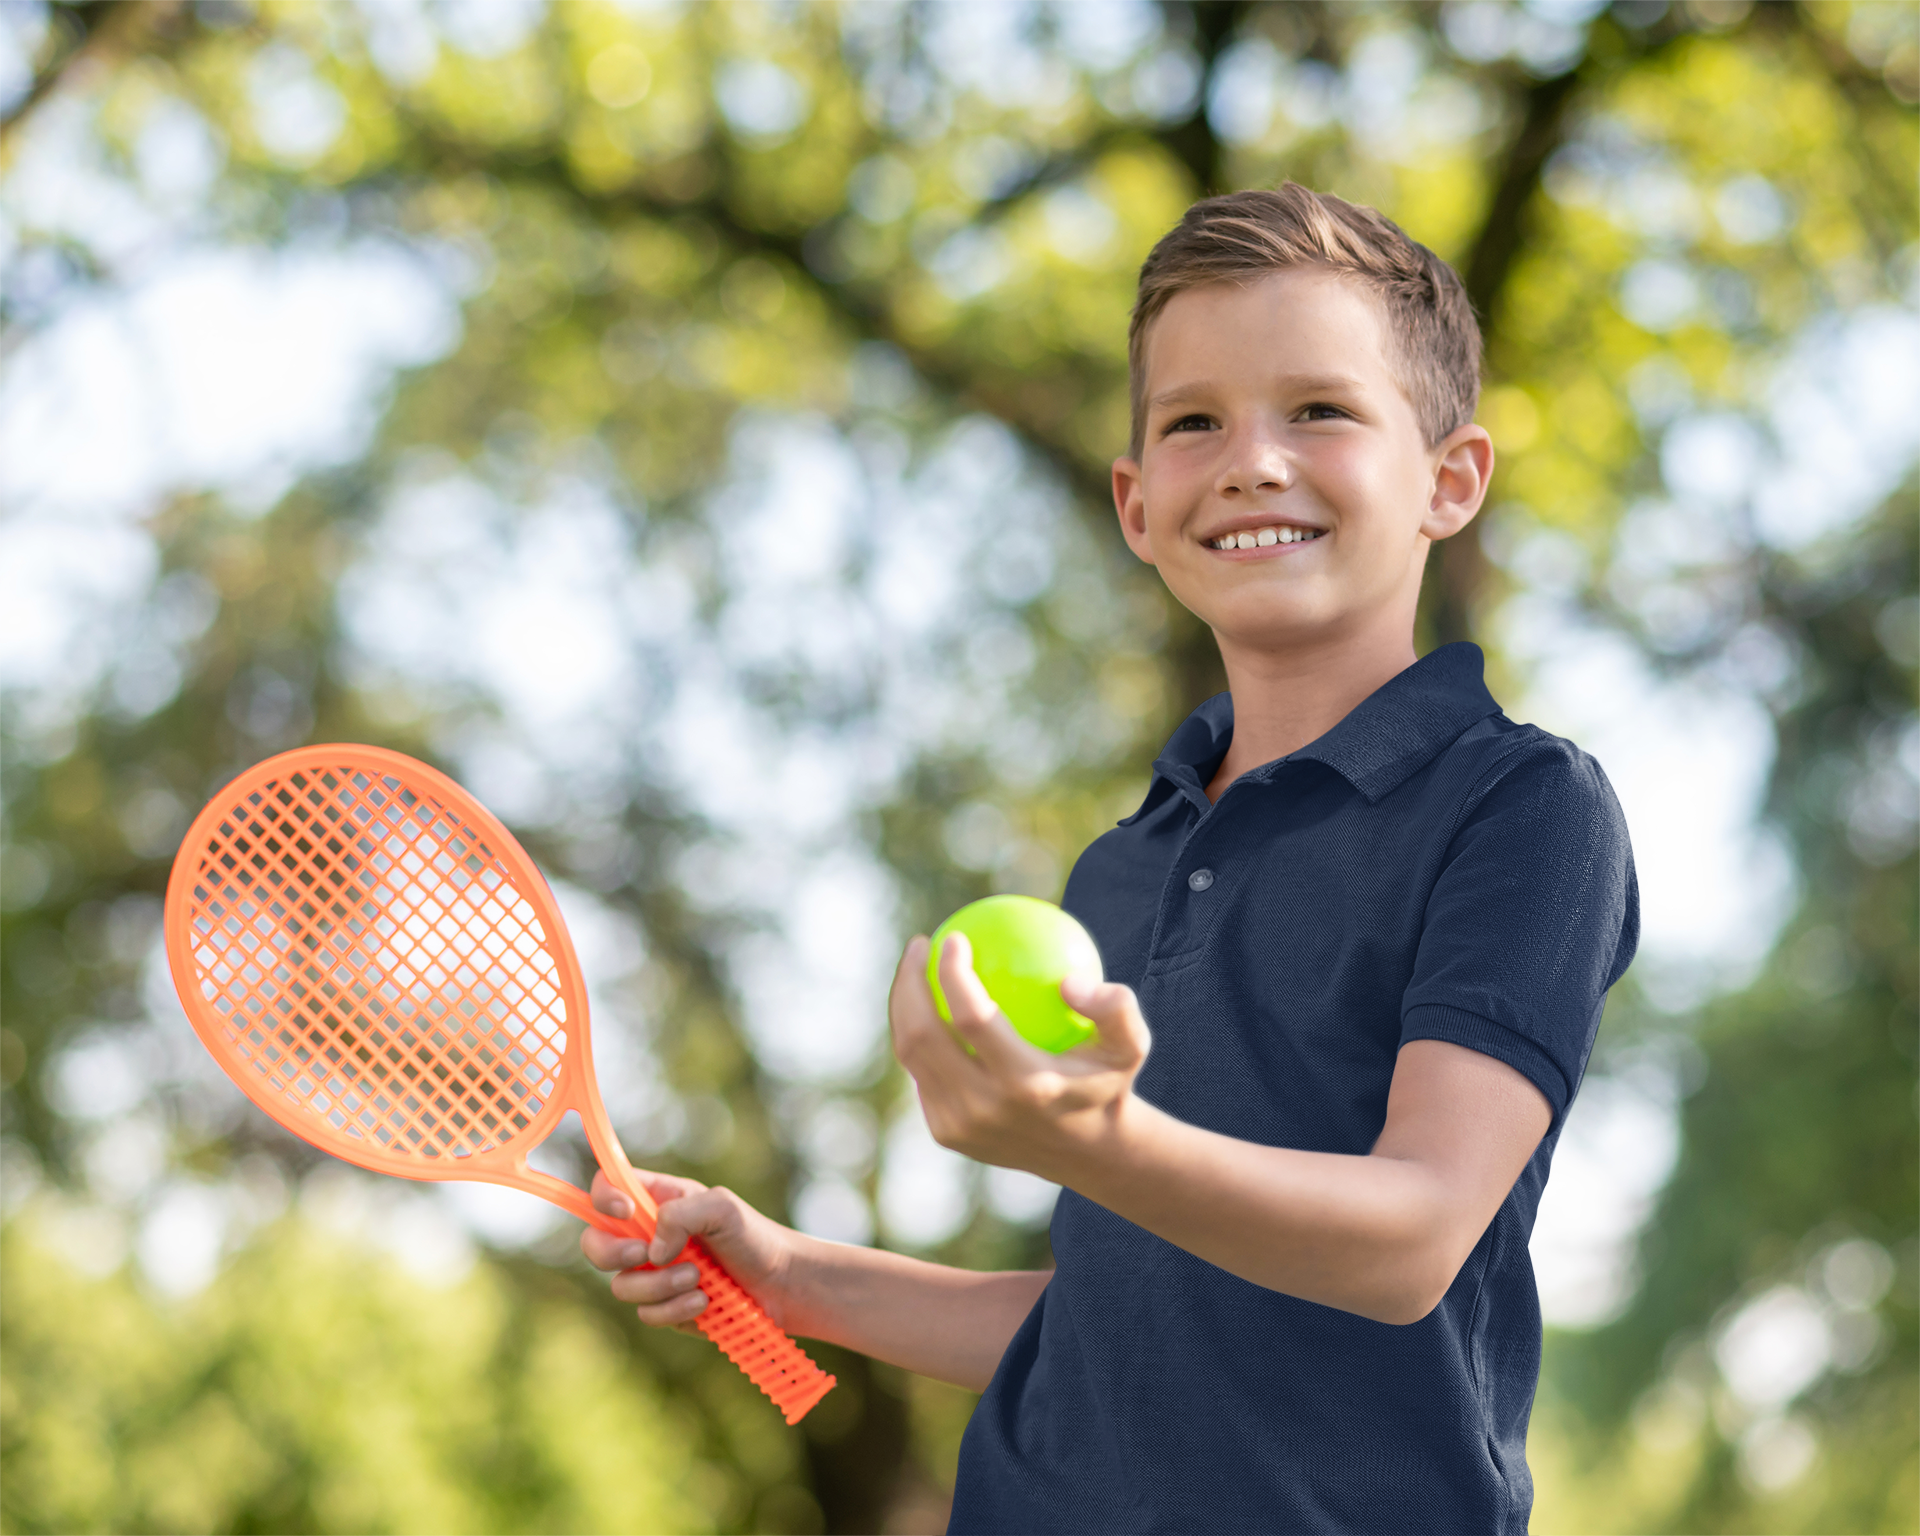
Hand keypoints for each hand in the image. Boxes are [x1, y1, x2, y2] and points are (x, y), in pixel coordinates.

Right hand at [579, 1169, 803, 1333]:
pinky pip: (647, 1314)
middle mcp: (648, 1236)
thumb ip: (681, 1215)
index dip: (603, 1198)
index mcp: (658, 1200)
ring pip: (622, 1285)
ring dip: (659, 1285)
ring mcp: (653, 1274)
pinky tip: (705, 1302)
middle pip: (594, 1243)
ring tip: (698, 1279)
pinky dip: (675, 1310)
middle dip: (612, 1253)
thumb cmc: (755, 1237)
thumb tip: (652, 1251)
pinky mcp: (664, 1307)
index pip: (607, 1188)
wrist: (781, 1286)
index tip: (625, 1211)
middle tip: (644, 1254)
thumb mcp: (723, 1208)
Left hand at [887, 931, 1151, 1184]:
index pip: (972, 1019)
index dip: (953, 973)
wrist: (1088, 1153)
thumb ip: (1115, 1007)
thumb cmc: (1107, 1081)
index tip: (955, 937)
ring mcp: (959, 1125)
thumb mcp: (1131, 1044)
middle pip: (923, 1036)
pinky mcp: (946, 1133)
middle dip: (910, 981)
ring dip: (904, 1004)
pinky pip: (921, 1073)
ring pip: (911, 1054)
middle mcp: (984, 1108)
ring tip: (916, 965)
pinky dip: (917, 1034)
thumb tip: (1069, 981)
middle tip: (922, 944)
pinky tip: (926, 1000)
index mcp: (1026, 1084)